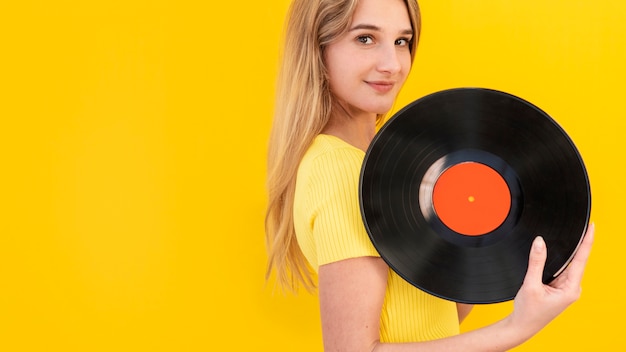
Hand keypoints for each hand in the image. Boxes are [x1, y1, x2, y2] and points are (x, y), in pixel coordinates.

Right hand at [509, 223, 594, 337]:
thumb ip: (536, 262)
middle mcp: (572, 288)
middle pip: (574, 260)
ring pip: (565, 265)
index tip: (592, 227)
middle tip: (570, 229)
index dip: (587, 241)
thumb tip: (540, 242)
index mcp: (571, 289)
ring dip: (560, 257)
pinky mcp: (559, 288)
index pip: (581, 259)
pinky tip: (551, 259)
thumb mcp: (531, 284)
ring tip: (552, 251)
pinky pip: (560, 271)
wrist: (522, 325)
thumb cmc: (528, 310)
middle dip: (571, 246)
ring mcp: (566, 288)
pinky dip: (556, 263)